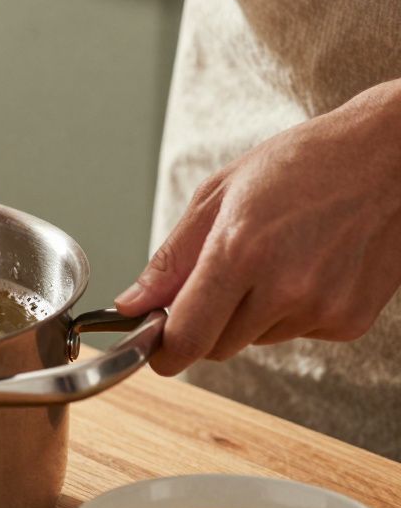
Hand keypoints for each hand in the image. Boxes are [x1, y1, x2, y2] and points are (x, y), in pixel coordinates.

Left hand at [116, 80, 400, 375]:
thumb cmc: (305, 164)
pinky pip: (297, 333)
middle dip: (206, 324)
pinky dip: (292, 311)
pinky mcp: (350, 321)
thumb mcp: (220, 194)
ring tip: (276, 258)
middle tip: (221, 279)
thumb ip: (171, 258)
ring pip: (256, 340)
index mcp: (240, 252)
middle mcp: (283, 288)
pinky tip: (310, 266)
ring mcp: (322, 308)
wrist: (391, 156)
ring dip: (251, 314)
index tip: (157, 346)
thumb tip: (132, 303)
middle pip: (216, 346)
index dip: (163, 350)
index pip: (187, 337)